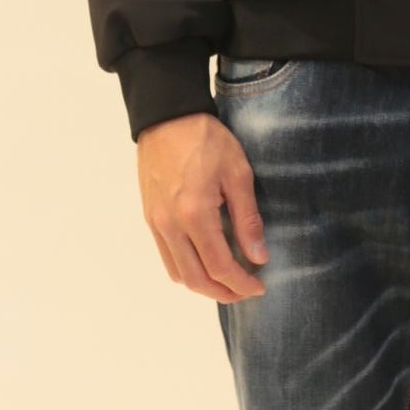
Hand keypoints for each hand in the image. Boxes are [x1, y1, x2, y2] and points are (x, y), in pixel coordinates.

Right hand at [137, 113, 270, 300]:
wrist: (167, 117)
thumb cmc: (206, 139)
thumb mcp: (238, 173)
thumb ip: (248, 219)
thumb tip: (258, 257)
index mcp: (194, 214)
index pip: (219, 266)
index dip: (241, 284)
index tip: (259, 287)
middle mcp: (169, 225)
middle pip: (195, 279)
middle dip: (223, 293)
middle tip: (245, 292)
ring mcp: (156, 222)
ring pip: (178, 272)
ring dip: (203, 285)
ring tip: (227, 281)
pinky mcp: (150, 216)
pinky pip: (166, 255)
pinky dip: (186, 268)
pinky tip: (205, 261)